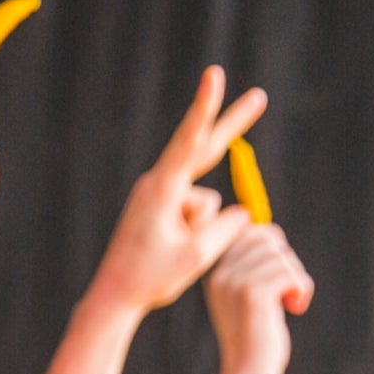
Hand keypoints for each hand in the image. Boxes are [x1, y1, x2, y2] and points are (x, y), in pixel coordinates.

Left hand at [86, 67, 264, 317]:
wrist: (114, 298)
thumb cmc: (150, 279)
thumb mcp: (197, 256)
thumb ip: (227, 227)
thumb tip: (241, 212)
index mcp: (162, 190)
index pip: (190, 141)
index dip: (205, 106)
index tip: (213, 75)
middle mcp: (157, 184)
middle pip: (204, 150)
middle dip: (233, 125)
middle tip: (260, 96)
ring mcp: (157, 194)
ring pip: (204, 203)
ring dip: (200, 230)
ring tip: (169, 253)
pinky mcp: (159, 207)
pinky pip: (194, 214)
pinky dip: (193, 234)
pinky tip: (169, 250)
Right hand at [202, 221, 313, 373]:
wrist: (250, 369)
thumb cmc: (257, 332)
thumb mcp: (248, 293)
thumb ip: (252, 263)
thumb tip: (269, 230)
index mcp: (216, 272)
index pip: (252, 232)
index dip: (274, 246)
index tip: (279, 276)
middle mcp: (219, 275)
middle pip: (268, 239)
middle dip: (287, 262)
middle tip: (288, 289)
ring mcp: (233, 284)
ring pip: (281, 257)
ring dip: (296, 278)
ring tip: (290, 301)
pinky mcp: (252, 295)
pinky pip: (289, 274)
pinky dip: (301, 289)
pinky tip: (295, 307)